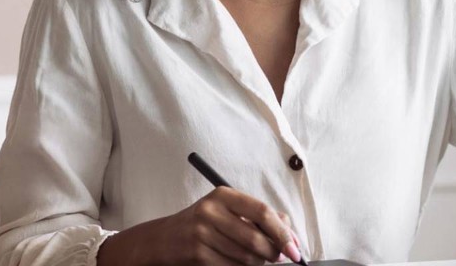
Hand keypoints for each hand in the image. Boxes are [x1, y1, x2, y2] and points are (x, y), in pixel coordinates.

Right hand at [96, 186, 304, 265]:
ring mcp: (201, 232)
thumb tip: (288, 230)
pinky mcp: (196, 253)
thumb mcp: (225, 210)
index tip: (294, 246)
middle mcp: (211, 211)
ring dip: (258, 263)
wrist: (161, 239)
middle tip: (280, 258)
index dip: (282, 231)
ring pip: (246, 256)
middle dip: (273, 253)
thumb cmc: (201, 223)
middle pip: (256, 237)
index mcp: (223, 195)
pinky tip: (240, 264)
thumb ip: (256, 216)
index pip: (262, 211)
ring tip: (259, 261)